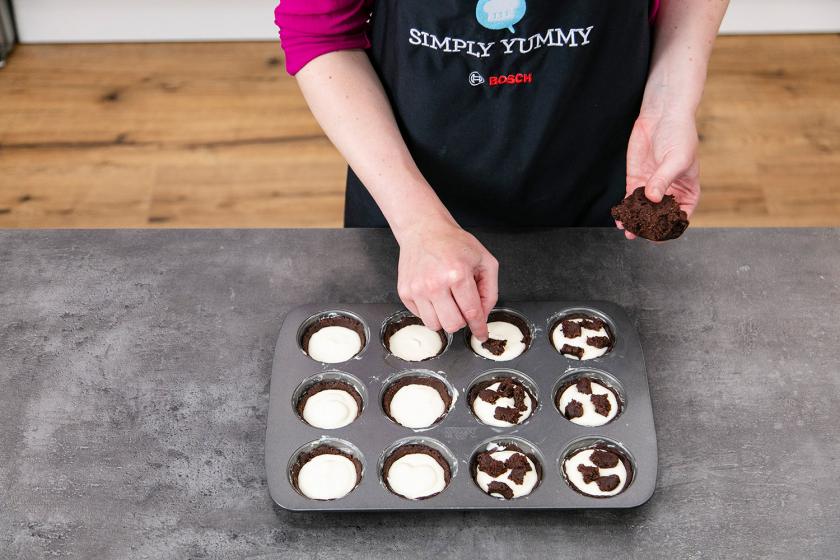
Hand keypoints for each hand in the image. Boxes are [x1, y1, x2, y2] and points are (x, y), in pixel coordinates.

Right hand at [396, 220, 497, 339]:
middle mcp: (435, 284)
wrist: (424, 229)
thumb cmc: (454, 243)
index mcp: (457, 274)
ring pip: (435, 326)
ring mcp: (417, 289)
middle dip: (462, 321)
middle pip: (453, 325)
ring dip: (445, 318)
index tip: (481, 335)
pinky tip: (434, 295)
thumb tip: (483, 316)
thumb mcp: (484, 261)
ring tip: (447, 300)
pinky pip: (421, 316)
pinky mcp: (405, 292)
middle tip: (462, 307)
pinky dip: (431, 311)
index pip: (471, 313)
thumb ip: (489, 290)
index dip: (479, 328)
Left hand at [621, 109, 700, 239]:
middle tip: (638, 234)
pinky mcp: (637, 180)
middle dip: (649, 227)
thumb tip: (652, 198)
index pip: (681, 216)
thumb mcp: (676, 159)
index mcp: (687, 191)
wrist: (662, 116)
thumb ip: (663, 180)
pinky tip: (621, 216)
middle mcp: (670, 193)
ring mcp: (652, 187)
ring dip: (635, 221)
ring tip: (627, 230)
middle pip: (659, 216)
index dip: (671, 228)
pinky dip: (626, 208)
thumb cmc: (679, 135)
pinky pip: (630, 199)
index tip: (660, 235)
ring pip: (643, 210)